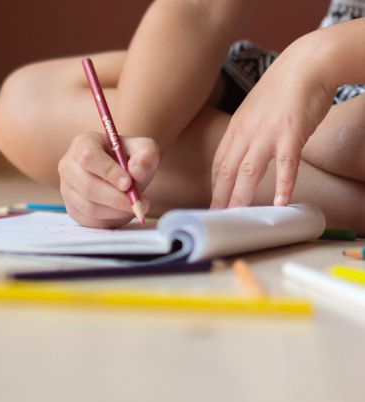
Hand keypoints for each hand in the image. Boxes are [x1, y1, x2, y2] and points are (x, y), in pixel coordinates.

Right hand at [58, 132, 158, 227]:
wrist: (120, 175)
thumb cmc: (129, 158)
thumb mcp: (143, 149)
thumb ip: (145, 156)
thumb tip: (136, 173)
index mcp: (83, 143)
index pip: (88, 157)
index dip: (108, 171)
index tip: (128, 183)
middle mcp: (68, 165)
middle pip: (87, 186)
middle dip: (116, 198)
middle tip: (138, 202)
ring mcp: (67, 189)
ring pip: (89, 207)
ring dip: (116, 211)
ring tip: (135, 206)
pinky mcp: (72, 209)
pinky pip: (89, 220)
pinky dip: (110, 219)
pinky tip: (122, 211)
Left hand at [211, 37, 334, 207]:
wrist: (308, 63)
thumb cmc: (285, 88)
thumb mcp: (255, 110)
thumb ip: (248, 132)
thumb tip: (246, 153)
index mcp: (236, 127)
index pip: (219, 163)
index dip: (214, 187)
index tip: (212, 204)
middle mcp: (246, 132)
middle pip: (228, 171)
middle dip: (221, 198)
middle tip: (217, 219)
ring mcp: (268, 133)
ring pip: (249, 171)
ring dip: (242, 196)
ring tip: (237, 217)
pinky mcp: (291, 133)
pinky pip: (286, 164)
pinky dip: (284, 184)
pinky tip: (282, 202)